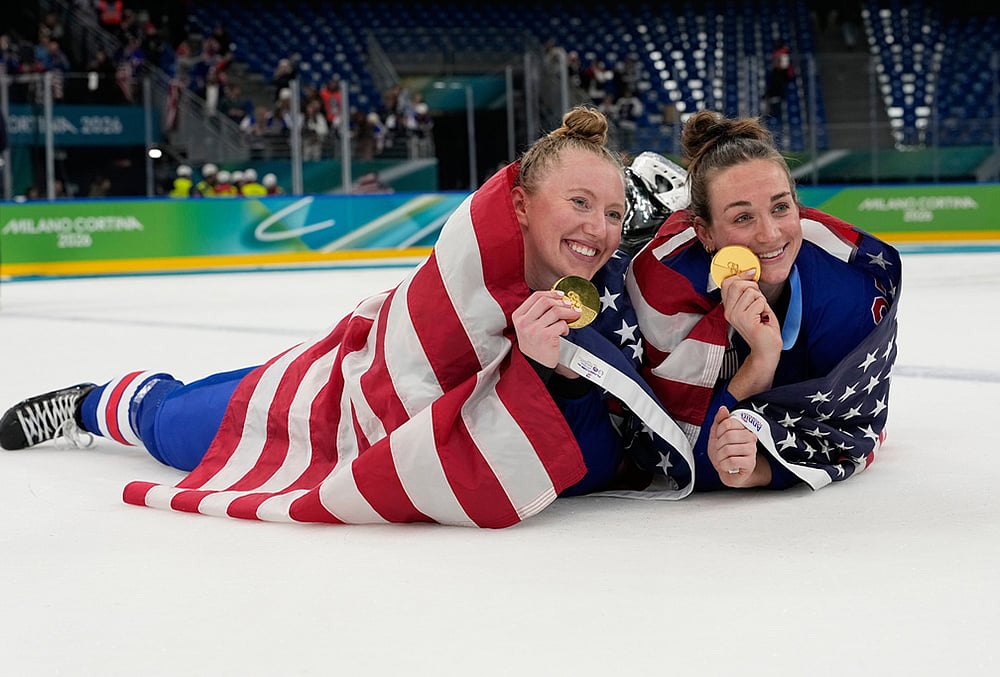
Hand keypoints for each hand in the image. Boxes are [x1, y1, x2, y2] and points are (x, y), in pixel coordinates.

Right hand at [512, 290, 581, 368]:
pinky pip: (561, 324)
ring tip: (573, 315)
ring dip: (568, 312)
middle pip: (546, 301)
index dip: (551, 293)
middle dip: (562, 302)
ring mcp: (534, 329)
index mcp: (518, 316)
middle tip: (570, 305)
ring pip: (556, 311)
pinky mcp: (546, 337)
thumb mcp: (528, 327)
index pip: (536, 296)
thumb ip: (537, 313)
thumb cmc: (533, 346)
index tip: (561, 295)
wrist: (533, 365)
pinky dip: (566, 327)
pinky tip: (564, 332)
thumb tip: (557, 299)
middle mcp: (525, 322)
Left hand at [707, 405, 769, 487]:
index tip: (720, 438)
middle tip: (720, 451)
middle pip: (728, 436)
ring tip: (723, 459)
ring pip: (728, 449)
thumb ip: (719, 421)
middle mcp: (750, 437)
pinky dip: (724, 465)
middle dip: (718, 446)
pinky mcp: (751, 463)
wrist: (728, 471)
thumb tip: (723, 409)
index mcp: (743, 428)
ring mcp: (752, 450)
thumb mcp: (716, 435)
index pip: (728, 423)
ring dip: (720, 457)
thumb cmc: (723, 453)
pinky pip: (731, 461)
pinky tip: (727, 466)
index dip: (719, 432)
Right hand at [719, 270, 782, 398]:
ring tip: (760, 312)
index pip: (727, 282)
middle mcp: (729, 311)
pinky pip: (759, 301)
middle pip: (737, 283)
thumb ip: (747, 291)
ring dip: (761, 300)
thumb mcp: (753, 304)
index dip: (741, 275)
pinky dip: (765, 308)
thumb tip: (749, 273)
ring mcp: (736, 315)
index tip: (750, 274)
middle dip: (753, 287)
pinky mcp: (745, 319)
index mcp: (728, 306)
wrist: (766, 347)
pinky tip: (762, 318)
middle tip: (758, 300)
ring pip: (751, 292)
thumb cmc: (762, 327)